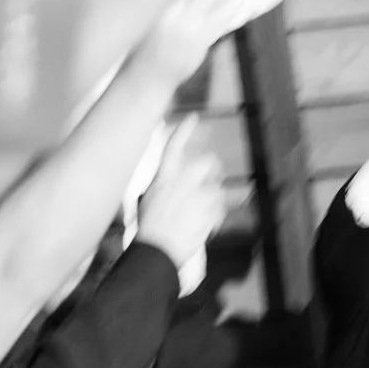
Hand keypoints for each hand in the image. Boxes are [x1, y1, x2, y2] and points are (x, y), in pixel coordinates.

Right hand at [135, 117, 227, 277]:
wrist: (157, 250)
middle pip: (206, 162)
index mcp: (163, 177)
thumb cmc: (149, 229)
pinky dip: (216, 219)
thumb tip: (174, 183)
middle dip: (212, 171)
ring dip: (213, 201)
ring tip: (201, 216)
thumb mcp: (148, 200)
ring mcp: (197, 194)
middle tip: (210, 184)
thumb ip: (162, 186)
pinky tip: (205, 227)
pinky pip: (220, 208)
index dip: (183, 130)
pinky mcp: (209, 210)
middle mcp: (181, 181)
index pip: (172, 146)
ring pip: (216, 188)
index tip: (193, 117)